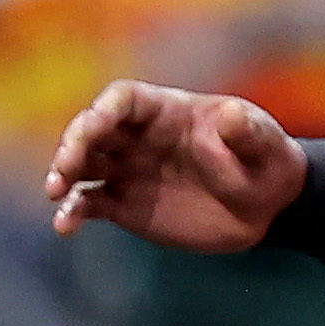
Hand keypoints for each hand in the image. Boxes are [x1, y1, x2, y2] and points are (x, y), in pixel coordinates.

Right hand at [42, 84, 303, 252]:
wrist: (269, 208)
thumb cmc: (268, 164)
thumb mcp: (267, 145)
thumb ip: (248, 131)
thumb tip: (230, 115)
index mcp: (168, 112)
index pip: (124, 100)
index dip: (106, 109)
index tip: (96, 124)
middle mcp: (139, 137)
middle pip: (93, 129)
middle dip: (75, 143)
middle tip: (65, 168)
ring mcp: (130, 170)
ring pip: (83, 164)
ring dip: (64, 173)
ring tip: (55, 192)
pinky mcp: (127, 205)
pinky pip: (91, 203)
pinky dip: (73, 211)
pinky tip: (64, 226)